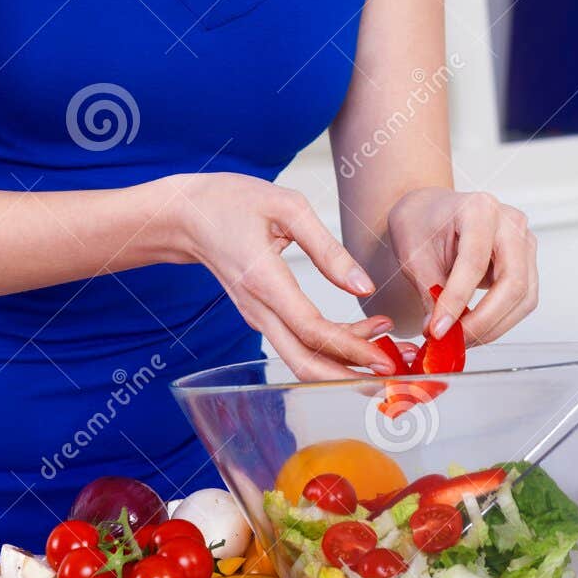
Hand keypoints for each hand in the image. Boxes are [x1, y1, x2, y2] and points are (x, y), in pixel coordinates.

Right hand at [164, 173, 396, 381]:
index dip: (350, 348)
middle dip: (348, 376)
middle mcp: (257, 308)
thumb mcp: (287, 207)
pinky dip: (329, 346)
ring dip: (343, 361)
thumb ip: (327, 249)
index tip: (383, 358)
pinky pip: (296, 341)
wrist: (187, 214)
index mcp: (264, 281)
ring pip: (301, 355)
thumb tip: (364, 286)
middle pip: (303, 361)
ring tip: (385, 347)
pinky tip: (360, 333)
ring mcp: (256, 315)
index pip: (311, 330)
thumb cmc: (233, 201)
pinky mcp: (261, 314)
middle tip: (390, 374)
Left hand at [387, 186, 538, 345]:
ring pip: (523, 297)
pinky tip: (474, 328)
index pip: (474, 262)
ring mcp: (523, 241)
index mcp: (479, 208)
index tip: (438, 329)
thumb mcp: (412, 254)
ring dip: (493, 326)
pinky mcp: (526, 262)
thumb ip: (429, 291)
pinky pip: (522, 300)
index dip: (457, 300)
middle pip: (512, 282)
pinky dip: (500, 320)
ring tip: (461, 339)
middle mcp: (509, 222)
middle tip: (455, 341)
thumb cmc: (421, 222)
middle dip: (483, 321)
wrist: (429, 211)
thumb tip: (440, 331)